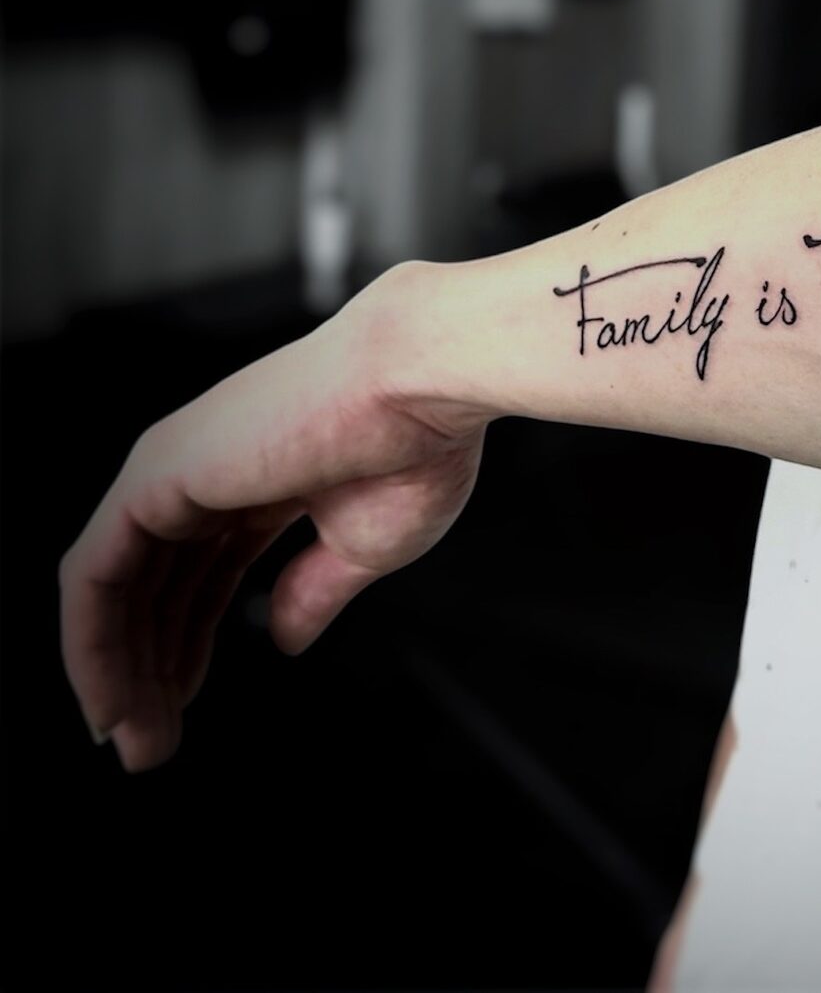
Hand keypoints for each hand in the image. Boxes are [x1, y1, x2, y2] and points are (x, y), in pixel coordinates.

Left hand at [58, 264, 485, 771]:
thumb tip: (281, 638)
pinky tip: (108, 699)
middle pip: (157, 587)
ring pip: (117, 589)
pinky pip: (95, 578)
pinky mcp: (153, 479)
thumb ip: (312, 590)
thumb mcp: (364, 544)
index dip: (189, 643)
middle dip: (151, 669)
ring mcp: (174, 470)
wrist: (422, 383)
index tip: (183, 707)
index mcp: (263, 478)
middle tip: (151, 744)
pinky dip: (92, 644)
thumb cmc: (416, 444)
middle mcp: (208, 469)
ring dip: (120, 671)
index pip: (202, 573)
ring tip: (135, 740)